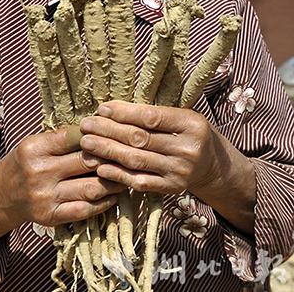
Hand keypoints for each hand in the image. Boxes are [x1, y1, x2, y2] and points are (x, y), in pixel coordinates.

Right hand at [0, 127, 124, 251]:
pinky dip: (106, 202)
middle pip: (87, 161)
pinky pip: (86, 209)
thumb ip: (63, 138)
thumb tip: (101, 128)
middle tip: (133, 151)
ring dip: (115, 180)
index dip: (100, 133)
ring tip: (129, 173)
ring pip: (92, 187)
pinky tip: (116, 193)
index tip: (118, 131)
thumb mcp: (36, 143)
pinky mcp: (51, 217)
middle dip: (113, 155)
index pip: (75, 136)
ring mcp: (45, 196)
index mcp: (35, 148)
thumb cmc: (24, 163)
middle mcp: (39, 172)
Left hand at [79, 101, 217, 194]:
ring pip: (136, 160)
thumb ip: (152, 113)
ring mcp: (180, 171)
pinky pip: (140, 182)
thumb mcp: (180, 116)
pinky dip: (118, 175)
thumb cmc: (187, 133)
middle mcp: (188, 149)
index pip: (151, 117)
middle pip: (140, 139)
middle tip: (86, 125)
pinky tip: (100, 167)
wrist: (211, 164)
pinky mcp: (172, 189)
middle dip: (109, 131)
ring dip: (107, 151)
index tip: (102, 109)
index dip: (124, 113)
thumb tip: (110, 108)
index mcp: (192, 124)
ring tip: (87, 143)